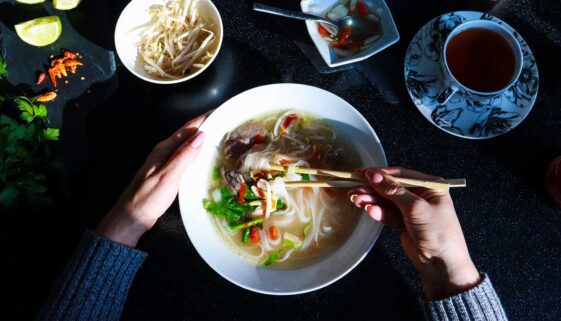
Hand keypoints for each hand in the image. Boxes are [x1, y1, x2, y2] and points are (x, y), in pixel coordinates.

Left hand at [96, 112, 209, 246]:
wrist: (132, 217)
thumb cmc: (149, 197)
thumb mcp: (169, 176)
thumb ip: (184, 155)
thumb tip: (201, 135)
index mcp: (164, 149)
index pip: (187, 129)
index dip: (203, 119)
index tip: (219, 111)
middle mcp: (164, 152)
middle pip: (187, 135)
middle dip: (205, 126)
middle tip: (224, 123)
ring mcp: (165, 162)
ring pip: (187, 146)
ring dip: (202, 140)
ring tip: (219, 137)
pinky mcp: (167, 173)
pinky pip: (185, 158)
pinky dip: (197, 154)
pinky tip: (205, 158)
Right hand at [348, 167, 480, 299]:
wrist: (441, 264)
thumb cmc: (436, 231)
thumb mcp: (415, 207)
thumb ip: (393, 190)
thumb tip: (373, 175)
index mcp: (429, 186)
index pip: (401, 175)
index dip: (381, 173)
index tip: (361, 173)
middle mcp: (420, 195)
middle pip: (391, 187)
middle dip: (372, 188)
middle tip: (353, 188)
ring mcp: (410, 210)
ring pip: (386, 201)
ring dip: (370, 199)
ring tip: (355, 198)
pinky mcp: (402, 223)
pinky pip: (386, 213)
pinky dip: (377, 211)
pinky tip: (368, 209)